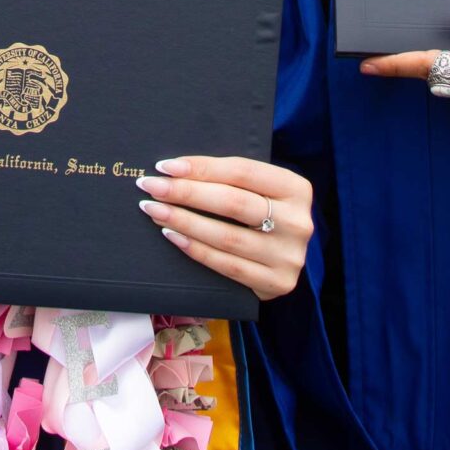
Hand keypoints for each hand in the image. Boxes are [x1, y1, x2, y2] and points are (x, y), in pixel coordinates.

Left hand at [134, 156, 314, 300]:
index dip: (201, 167)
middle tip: (151, 186)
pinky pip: (228, 266)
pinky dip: (196, 249)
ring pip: (227, 236)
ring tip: (154, 210)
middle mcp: (298, 223)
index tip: (166, 166)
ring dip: (184, 222)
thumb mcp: (257, 189)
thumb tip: (174, 169)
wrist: (284, 255)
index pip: (242, 171)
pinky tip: (172, 236)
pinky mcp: (276, 284)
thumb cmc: (260, 210)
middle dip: (186, 193)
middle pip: (233, 202)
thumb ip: (228, 178)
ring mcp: (289, 256)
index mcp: (295, 188)